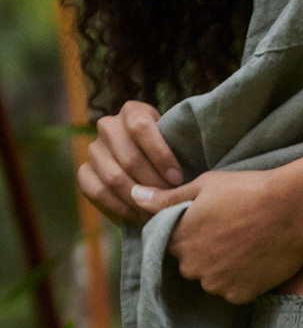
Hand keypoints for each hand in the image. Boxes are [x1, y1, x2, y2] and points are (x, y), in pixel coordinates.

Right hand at [78, 100, 182, 224]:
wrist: (146, 165)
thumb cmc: (170, 154)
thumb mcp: (177, 143)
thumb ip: (181, 148)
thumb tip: (192, 172)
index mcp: (132, 111)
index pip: (140, 127)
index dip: (160, 154)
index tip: (178, 178)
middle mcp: (108, 126)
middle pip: (129, 158)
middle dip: (154, 184)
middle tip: (170, 200)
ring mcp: (93, 149)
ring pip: (113, 177)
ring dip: (139, 199)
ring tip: (158, 210)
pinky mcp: (84, 172)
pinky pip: (98, 192)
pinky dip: (121, 207)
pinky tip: (140, 215)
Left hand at [131, 169, 302, 304]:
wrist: (292, 208)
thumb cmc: (248, 190)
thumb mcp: (204, 185)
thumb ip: (166, 198)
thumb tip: (133, 196)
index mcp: (179, 238)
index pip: (171, 244)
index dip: (190, 233)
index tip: (209, 223)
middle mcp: (192, 266)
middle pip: (191, 264)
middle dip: (205, 252)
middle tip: (231, 232)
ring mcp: (217, 283)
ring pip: (212, 279)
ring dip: (223, 267)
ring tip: (246, 245)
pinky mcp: (240, 295)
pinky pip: (234, 290)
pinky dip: (242, 279)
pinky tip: (256, 259)